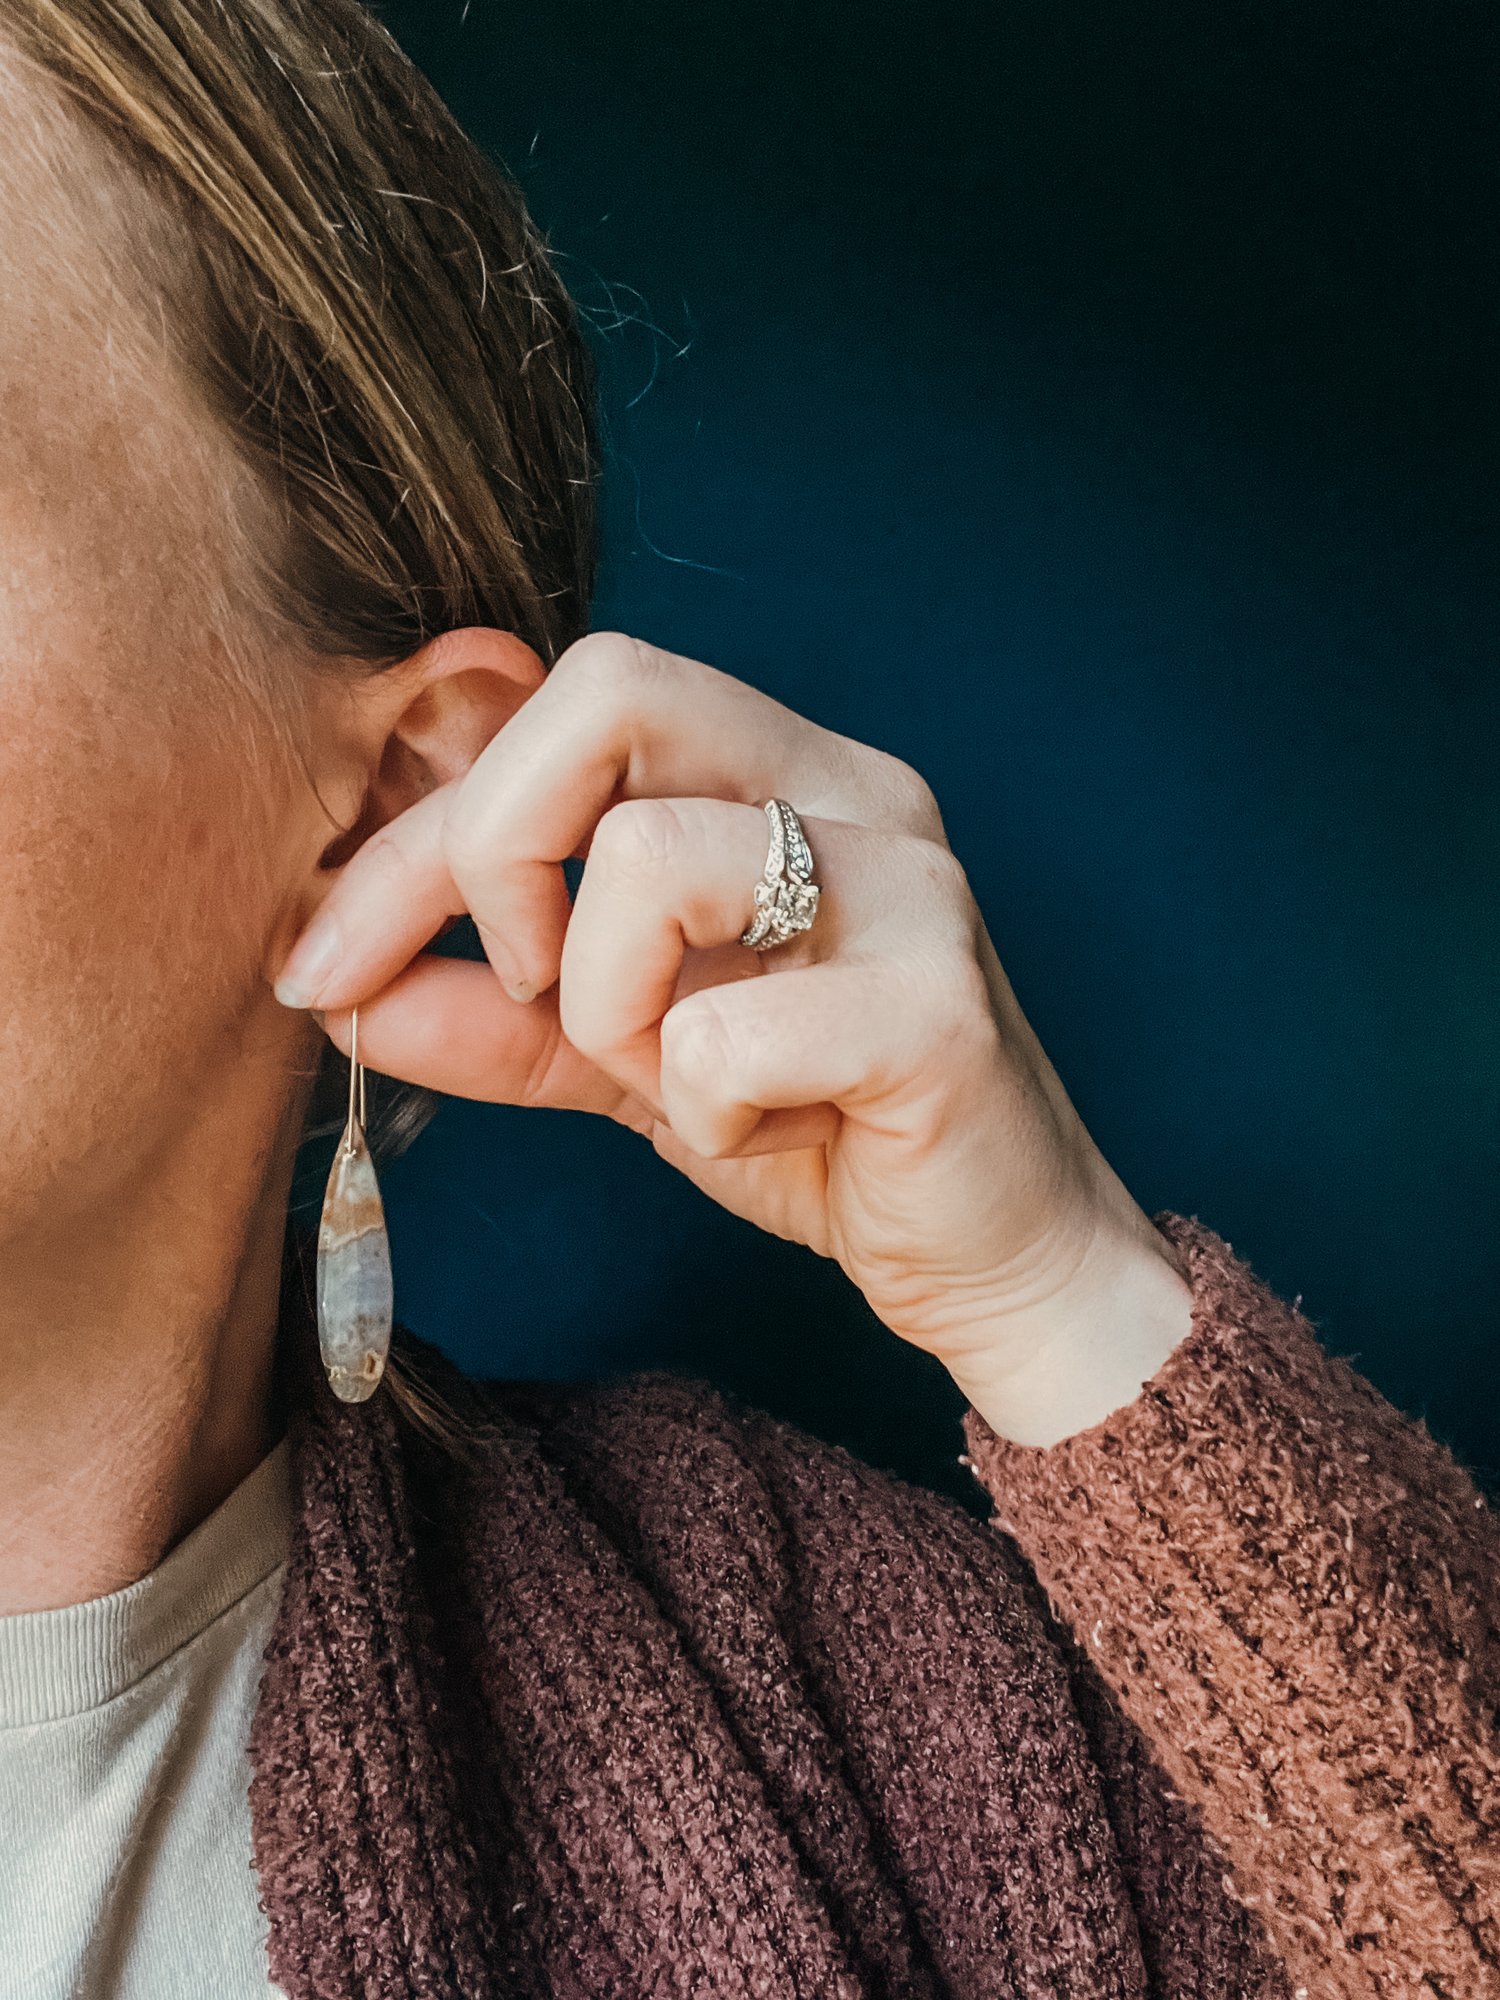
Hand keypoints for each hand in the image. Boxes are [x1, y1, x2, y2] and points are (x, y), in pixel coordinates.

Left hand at [274, 633, 1190, 1445]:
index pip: (564, 713)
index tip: (325, 957)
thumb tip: (342, 993)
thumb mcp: (631, 1061)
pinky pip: (725, 1035)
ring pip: (652, 862)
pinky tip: (771, 1137)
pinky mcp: (938, 1006)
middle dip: (491, 849)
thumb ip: (500, 1016)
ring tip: (678, 1081)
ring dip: (610, 1009)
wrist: (1000, 1256)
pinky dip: (706, 1112)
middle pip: (610, 691)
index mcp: (780, 773)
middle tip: (515, 984)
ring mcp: (908, 886)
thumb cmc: (825, 1132)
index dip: (419, 830)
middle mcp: (852, 790)